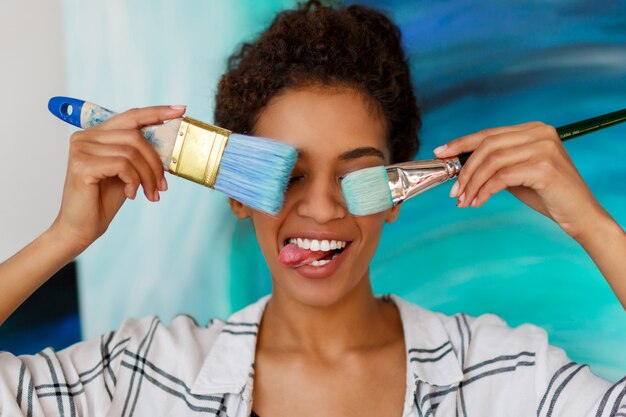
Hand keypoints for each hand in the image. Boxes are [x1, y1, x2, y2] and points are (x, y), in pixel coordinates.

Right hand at [50, 105, 185, 249]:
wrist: (81, 228)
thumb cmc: (104, 199)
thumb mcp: (129, 171)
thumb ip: (140, 153)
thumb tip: (169, 140)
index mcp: (97, 133)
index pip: (131, 116)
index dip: (157, 112)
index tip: (180, 110)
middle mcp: (86, 136)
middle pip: (136, 136)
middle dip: (156, 163)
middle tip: (163, 186)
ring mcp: (81, 148)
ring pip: (132, 152)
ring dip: (148, 177)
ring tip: (150, 194)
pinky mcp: (81, 164)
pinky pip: (123, 165)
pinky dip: (134, 181)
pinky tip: (131, 194)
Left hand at [433, 121, 609, 240]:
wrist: (580, 215)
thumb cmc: (547, 195)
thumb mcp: (516, 174)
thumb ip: (494, 165)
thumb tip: (458, 166)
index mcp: (533, 129)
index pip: (489, 133)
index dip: (462, 143)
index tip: (440, 153)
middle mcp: (540, 133)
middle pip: (488, 145)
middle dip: (464, 168)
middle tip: (453, 190)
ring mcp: (543, 148)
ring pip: (492, 161)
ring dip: (472, 183)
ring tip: (463, 200)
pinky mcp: (545, 167)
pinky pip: (502, 177)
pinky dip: (485, 190)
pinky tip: (478, 202)